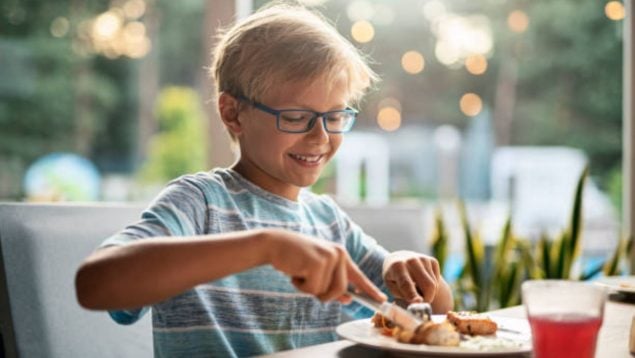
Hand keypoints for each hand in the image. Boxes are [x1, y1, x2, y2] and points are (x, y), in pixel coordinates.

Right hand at [265, 229, 385, 303]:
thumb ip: (332, 282)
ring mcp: (329, 257)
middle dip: (323, 294)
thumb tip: (347, 298)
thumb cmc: (295, 258)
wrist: (274, 243)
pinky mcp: (318, 262)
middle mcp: (339, 254)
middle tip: (307, 283)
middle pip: (340, 289)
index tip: (381, 299)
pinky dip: (301, 286)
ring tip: (300, 273)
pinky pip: (313, 289)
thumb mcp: (317, 270)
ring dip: (309, 289)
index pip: (358, 275)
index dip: (369, 289)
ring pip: (326, 291)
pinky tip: (295, 272)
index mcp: (341, 254)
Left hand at [383, 250, 440, 303]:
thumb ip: (403, 295)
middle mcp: (411, 260)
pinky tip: (422, 281)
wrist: (398, 259)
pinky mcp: (433, 260)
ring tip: (417, 289)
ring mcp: (423, 259)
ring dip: (428, 292)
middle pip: (428, 285)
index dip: (413, 295)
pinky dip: (432, 285)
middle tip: (422, 302)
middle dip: (428, 298)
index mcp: (397, 267)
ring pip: (434, 285)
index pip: (407, 284)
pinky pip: (437, 281)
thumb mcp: (392, 287)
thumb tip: (417, 302)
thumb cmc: (394, 278)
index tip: (418, 302)